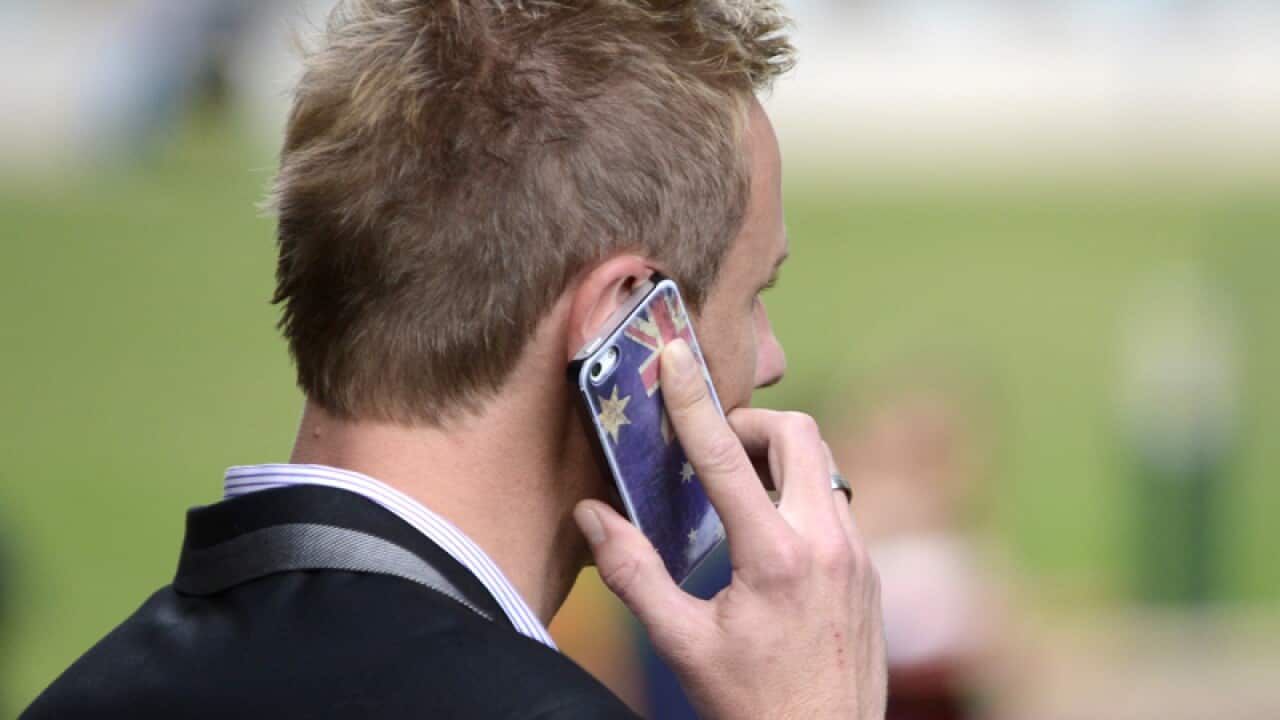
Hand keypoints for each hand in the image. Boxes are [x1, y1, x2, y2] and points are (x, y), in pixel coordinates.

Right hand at [573, 339, 886, 719]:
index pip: (723, 456)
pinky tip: (771, 538)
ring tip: (737, 495)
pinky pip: (838, 503)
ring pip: (824, 465)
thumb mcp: (682, 644)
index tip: (676, 356)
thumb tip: (591, 517)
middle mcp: (826, 544)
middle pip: (797, 434)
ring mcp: (857, 555)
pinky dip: (800, 497)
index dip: (692, 399)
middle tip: (714, 453)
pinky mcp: (871, 570)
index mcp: (773, 557)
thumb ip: (633, 574)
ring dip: (778, 460)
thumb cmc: (753, 706)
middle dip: (751, 425)